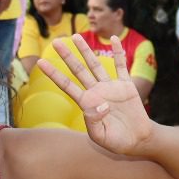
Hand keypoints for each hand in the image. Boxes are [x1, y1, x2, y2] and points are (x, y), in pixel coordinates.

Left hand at [40, 34, 155, 154]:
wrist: (138, 140)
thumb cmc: (117, 141)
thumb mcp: (101, 137)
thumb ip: (94, 122)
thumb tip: (99, 104)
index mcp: (87, 104)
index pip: (67, 85)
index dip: (54, 74)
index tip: (40, 62)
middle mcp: (96, 92)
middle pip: (78, 70)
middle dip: (67, 56)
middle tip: (56, 41)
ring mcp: (110, 87)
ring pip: (96, 65)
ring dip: (86, 51)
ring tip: (76, 37)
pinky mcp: (126, 86)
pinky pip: (121, 66)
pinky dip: (118, 52)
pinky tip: (113, 39)